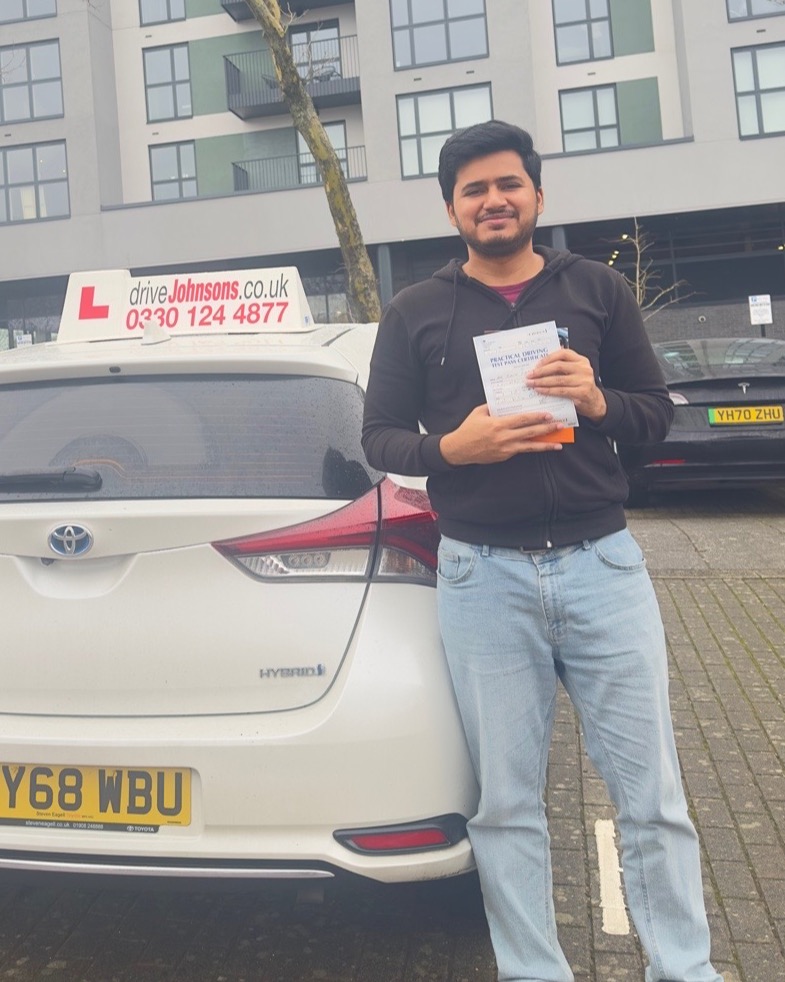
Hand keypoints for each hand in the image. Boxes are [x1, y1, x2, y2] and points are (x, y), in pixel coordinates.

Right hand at [439, 405, 564, 464]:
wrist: (459, 449)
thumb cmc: (469, 428)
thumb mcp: (479, 412)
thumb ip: (493, 406)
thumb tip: (507, 400)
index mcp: (498, 424)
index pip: (522, 420)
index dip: (537, 417)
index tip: (549, 415)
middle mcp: (504, 437)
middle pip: (530, 432)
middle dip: (546, 429)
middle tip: (560, 425)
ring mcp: (505, 449)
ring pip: (530, 446)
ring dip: (545, 445)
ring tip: (558, 444)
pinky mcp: (505, 456)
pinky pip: (521, 450)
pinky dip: (532, 448)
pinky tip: (542, 447)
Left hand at [526, 349, 606, 421]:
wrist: (594, 403)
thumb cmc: (580, 387)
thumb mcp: (574, 373)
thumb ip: (562, 367)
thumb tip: (540, 363)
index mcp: (581, 360)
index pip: (563, 353)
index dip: (548, 358)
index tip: (536, 364)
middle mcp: (584, 368)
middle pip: (559, 366)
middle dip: (541, 371)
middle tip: (529, 375)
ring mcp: (584, 380)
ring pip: (558, 379)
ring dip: (541, 381)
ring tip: (531, 383)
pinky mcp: (583, 393)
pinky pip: (561, 391)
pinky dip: (548, 390)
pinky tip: (539, 390)